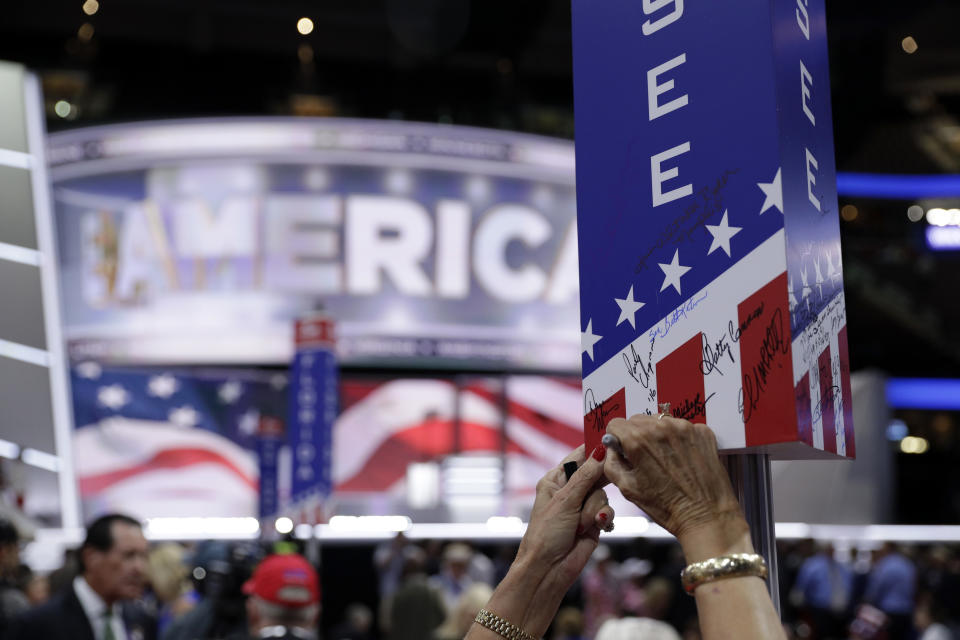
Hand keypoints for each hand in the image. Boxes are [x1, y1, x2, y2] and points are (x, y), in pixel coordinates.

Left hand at [519, 445, 613, 569]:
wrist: (549, 569)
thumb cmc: (546, 534)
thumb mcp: (565, 501)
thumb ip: (586, 477)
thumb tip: (601, 452)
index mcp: (556, 480)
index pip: (578, 457)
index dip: (593, 450)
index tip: (610, 443)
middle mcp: (570, 491)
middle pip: (596, 474)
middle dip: (598, 485)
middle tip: (601, 486)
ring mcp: (583, 507)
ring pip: (603, 495)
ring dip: (595, 509)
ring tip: (583, 524)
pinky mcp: (594, 522)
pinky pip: (609, 512)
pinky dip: (604, 519)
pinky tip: (598, 527)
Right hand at [603, 414, 744, 546]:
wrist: (706, 516)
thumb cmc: (666, 506)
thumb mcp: (627, 488)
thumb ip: (611, 462)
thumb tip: (611, 447)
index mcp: (638, 440)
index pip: (616, 423)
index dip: (616, 438)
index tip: (623, 449)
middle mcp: (661, 427)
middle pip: (637, 420)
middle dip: (636, 436)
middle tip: (645, 458)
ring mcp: (684, 427)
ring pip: (660, 421)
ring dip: (658, 436)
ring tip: (666, 460)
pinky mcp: (703, 432)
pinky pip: (682, 428)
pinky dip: (679, 440)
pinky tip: (682, 460)